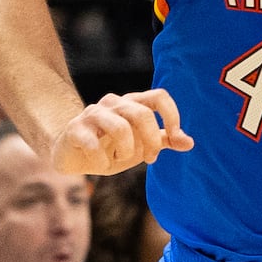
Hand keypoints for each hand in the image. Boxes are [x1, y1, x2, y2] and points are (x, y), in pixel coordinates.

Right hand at [51, 89, 193, 175]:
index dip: (171, 114)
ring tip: (121, 159)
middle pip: (142, 114)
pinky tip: (101, 165)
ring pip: (120, 127)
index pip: (159, 96)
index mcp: (133, 103)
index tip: (175, 135)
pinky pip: (93, 144)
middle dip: (150, 141)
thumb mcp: (141, 145)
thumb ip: (164, 140)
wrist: (71, 154)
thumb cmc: (111, 147)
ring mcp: (93, 113)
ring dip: (126, 151)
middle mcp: (115, 103)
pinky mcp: (74, 129)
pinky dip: (102, 161)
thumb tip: (190, 142)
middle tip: (151, 159)